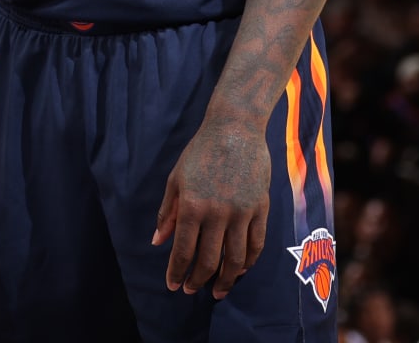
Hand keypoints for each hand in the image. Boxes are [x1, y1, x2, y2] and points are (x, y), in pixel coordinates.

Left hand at [153, 117, 269, 298]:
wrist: (235, 128)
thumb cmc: (200, 152)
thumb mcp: (176, 180)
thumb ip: (167, 213)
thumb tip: (157, 242)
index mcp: (192, 206)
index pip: (183, 251)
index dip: (177, 273)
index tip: (173, 286)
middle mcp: (217, 213)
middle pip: (209, 261)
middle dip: (198, 281)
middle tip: (191, 290)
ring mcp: (242, 212)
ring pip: (235, 259)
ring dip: (226, 280)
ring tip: (218, 291)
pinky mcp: (260, 208)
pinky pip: (256, 243)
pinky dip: (248, 262)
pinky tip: (240, 270)